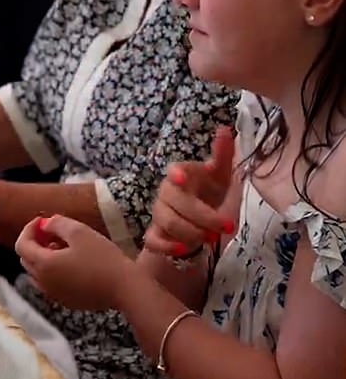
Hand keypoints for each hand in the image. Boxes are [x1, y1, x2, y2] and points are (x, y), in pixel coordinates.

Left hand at [15, 215, 133, 309]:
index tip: (43, 221)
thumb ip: (57, 223)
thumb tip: (45, 224)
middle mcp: (43, 282)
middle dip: (35, 243)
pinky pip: (51, 283)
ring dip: (44, 257)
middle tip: (52, 232)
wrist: (124, 288)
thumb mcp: (79, 232)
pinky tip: (73, 264)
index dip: (29, 229)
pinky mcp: (66, 301)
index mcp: (43, 264)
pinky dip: (53, 271)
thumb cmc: (102, 258)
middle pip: (27, 259)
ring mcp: (54, 294)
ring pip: (38, 272)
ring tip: (64, 247)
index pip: (21, 245)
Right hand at [144, 125, 235, 256]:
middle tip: (226, 226)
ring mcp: (159, 214)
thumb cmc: (210, 194)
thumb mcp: (221, 176)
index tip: (181, 178)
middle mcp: (167, 193)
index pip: (174, 170)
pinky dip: (167, 246)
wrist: (199, 223)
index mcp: (182, 175)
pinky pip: (153, 241)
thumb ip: (223, 154)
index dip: (176, 173)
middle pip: (176, 201)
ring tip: (212, 238)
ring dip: (192, 232)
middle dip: (203, 215)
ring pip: (168, 222)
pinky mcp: (155, 235)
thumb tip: (225, 129)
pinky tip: (183, 249)